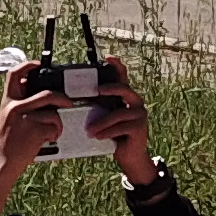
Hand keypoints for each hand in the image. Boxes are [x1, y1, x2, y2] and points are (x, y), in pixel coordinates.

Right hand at [0, 70, 69, 215]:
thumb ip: (19, 107)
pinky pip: (54, 125)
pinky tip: (50, 138)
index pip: (14, 75)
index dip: (27, 65)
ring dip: (58, 121)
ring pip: (53, 111)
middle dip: (61, 98)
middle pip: (46, 93)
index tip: (37, 65)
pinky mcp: (35, 130)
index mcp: (7, 102)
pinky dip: (56, 132)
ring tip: (54, 130)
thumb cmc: (6, 145)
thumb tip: (40, 97)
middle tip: (67, 103)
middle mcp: (15, 107)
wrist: (1, 164)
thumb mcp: (8, 120)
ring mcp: (25, 118)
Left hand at [84, 70, 157, 184]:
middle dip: (110, 88)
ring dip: (101, 122)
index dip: (117, 66)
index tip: (108, 58)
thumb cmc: (114, 136)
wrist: (130, 157)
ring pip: (118, 113)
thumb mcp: (105, 119)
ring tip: (89, 130)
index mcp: (126, 97)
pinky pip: (121, 126)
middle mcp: (135, 102)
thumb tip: (76, 100)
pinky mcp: (140, 127)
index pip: (123, 78)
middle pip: (123, 89)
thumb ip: (98, 108)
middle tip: (97, 91)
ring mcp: (140, 114)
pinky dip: (107, 132)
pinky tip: (98, 136)